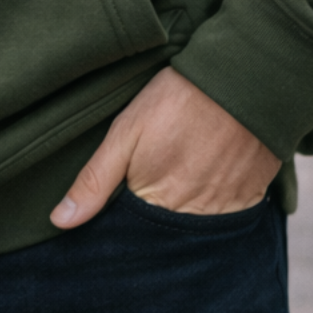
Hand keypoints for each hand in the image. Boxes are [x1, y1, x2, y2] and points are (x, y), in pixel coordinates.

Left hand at [50, 67, 278, 226]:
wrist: (242, 76)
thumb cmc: (178, 100)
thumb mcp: (126, 131)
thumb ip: (95, 180)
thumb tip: (61, 221)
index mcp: (156, 203)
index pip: (132, 234)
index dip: (125, 221)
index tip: (122, 204)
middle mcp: (192, 217)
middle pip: (166, 235)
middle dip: (156, 222)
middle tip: (158, 183)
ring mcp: (225, 210)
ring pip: (198, 230)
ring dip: (187, 214)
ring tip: (185, 177)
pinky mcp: (252, 198)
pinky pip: (230, 217)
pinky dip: (218, 206)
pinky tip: (211, 178)